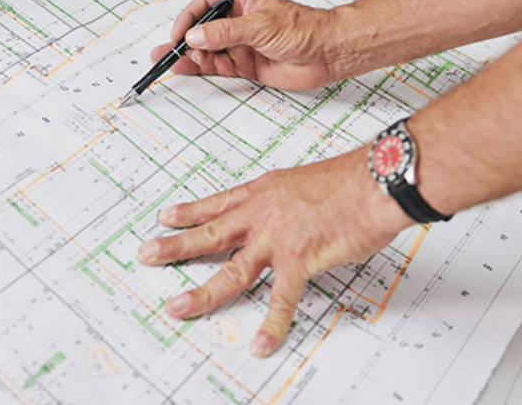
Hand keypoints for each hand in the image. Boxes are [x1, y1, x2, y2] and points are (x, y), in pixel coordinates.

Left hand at [137, 150, 409, 356]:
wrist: (375, 182)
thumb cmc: (351, 178)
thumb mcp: (307, 180)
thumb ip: (291, 199)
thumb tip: (291, 211)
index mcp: (265, 191)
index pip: (218, 202)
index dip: (190, 211)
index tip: (166, 216)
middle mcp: (262, 214)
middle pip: (209, 234)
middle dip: (175, 246)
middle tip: (146, 254)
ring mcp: (277, 239)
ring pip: (230, 271)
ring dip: (202, 292)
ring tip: (177, 306)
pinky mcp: (299, 261)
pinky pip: (281, 300)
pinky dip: (272, 325)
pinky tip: (260, 343)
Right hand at [150, 0, 343, 90]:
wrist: (328, 53)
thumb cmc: (304, 28)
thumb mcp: (260, 25)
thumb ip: (225, 32)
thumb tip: (196, 36)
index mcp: (241, 1)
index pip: (205, 5)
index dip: (188, 18)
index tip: (178, 34)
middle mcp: (238, 22)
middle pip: (202, 30)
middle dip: (184, 41)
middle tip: (168, 53)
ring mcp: (241, 44)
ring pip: (207, 50)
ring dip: (191, 57)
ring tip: (175, 63)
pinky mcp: (246, 64)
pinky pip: (218, 66)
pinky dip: (202, 68)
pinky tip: (188, 68)